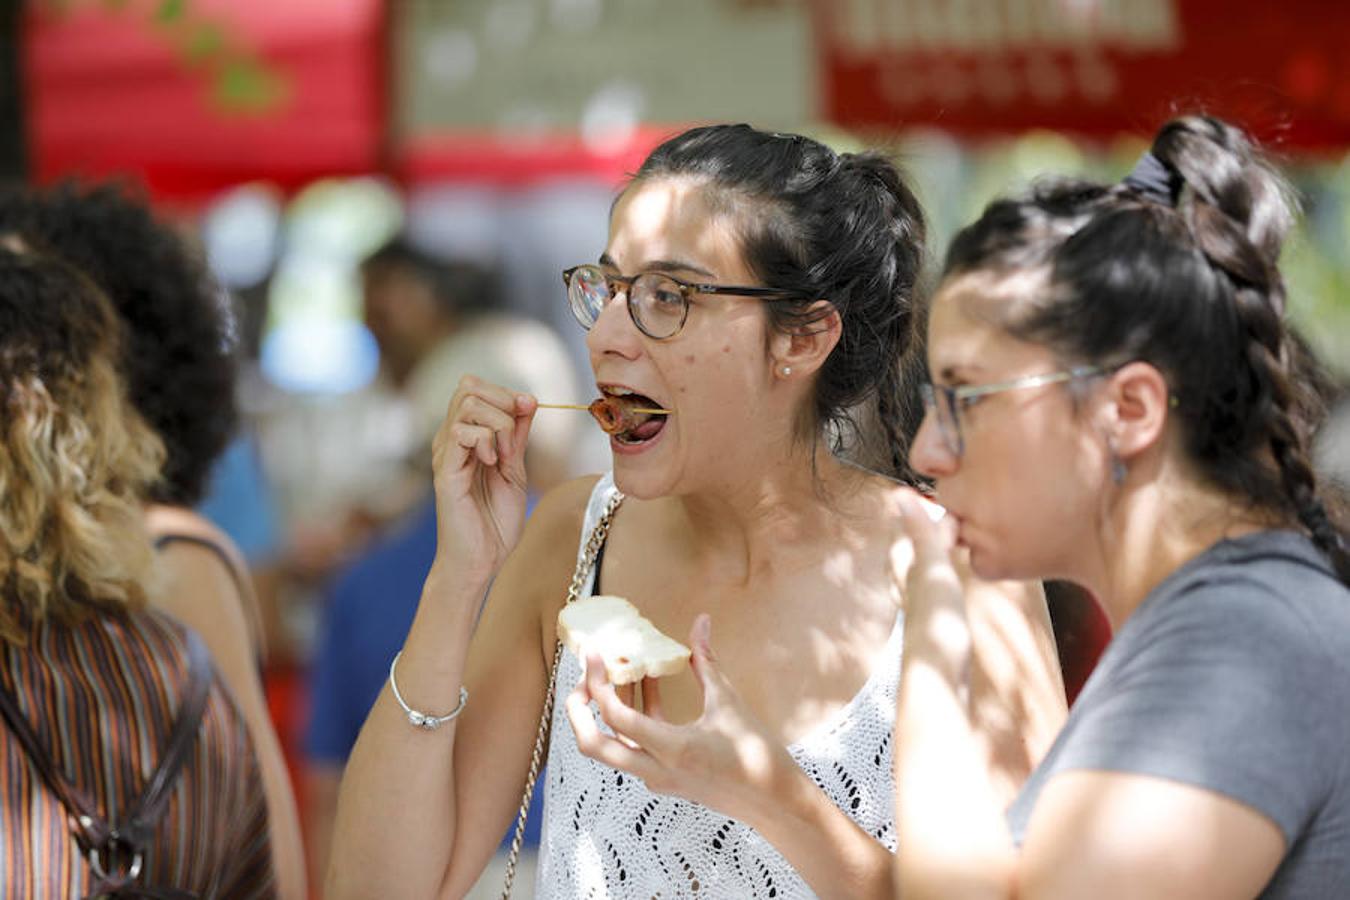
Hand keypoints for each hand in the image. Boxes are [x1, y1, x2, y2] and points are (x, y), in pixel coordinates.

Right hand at [430, 375, 535, 583]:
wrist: (481, 561)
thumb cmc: (495, 522)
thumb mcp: (516, 470)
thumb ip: (518, 435)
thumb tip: (528, 399)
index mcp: (465, 437)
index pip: (475, 387)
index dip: (506, 392)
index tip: (529, 411)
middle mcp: (450, 440)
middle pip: (468, 386)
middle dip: (503, 400)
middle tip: (517, 433)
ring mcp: (445, 454)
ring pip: (467, 403)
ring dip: (498, 422)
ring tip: (505, 453)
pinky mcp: (445, 471)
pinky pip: (461, 433)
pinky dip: (485, 440)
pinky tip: (492, 463)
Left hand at [564, 615, 791, 824]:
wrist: (775, 804)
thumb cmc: (758, 757)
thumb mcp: (731, 703)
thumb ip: (708, 661)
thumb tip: (700, 622)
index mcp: (673, 749)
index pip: (616, 717)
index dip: (598, 682)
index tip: (595, 653)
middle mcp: (656, 769)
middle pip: (593, 745)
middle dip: (579, 708)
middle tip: (586, 674)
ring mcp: (657, 777)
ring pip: (611, 747)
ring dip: (606, 710)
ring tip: (616, 671)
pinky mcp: (664, 777)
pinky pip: (634, 747)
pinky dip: (632, 717)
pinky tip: (647, 685)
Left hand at [896, 489, 971, 674]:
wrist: (942, 675)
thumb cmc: (936, 622)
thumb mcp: (932, 568)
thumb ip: (920, 532)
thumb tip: (898, 494)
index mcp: (900, 563)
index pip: (906, 523)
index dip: (925, 508)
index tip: (948, 495)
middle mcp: (904, 579)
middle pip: (916, 542)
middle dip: (934, 527)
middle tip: (962, 514)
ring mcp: (919, 598)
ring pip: (927, 562)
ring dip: (943, 548)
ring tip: (966, 537)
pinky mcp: (934, 615)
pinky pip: (938, 581)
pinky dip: (948, 570)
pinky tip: (960, 574)